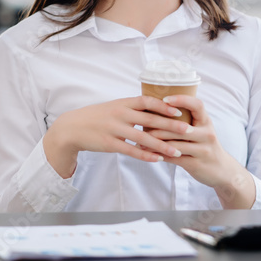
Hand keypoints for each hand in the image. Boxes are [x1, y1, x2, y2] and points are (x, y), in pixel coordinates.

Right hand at [43, 96, 193, 178]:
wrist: (72, 127)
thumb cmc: (98, 116)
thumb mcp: (115, 106)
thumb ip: (134, 107)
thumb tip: (156, 106)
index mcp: (124, 103)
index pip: (148, 101)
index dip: (164, 106)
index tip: (179, 111)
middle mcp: (121, 114)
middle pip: (150, 120)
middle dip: (171, 126)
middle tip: (188, 130)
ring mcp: (114, 129)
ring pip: (143, 138)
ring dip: (162, 145)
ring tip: (177, 151)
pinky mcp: (109, 144)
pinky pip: (131, 150)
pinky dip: (145, 155)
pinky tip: (158, 159)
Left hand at [140, 95, 256, 208]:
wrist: (221, 170)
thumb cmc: (205, 146)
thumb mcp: (201, 130)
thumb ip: (186, 121)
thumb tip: (158, 109)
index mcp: (206, 121)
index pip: (197, 105)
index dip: (182, 100)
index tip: (165, 99)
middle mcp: (207, 134)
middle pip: (181, 127)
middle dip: (159, 125)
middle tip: (142, 123)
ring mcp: (203, 150)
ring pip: (175, 144)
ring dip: (156, 142)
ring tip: (140, 140)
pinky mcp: (197, 164)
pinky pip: (175, 158)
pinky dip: (160, 155)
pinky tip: (150, 153)